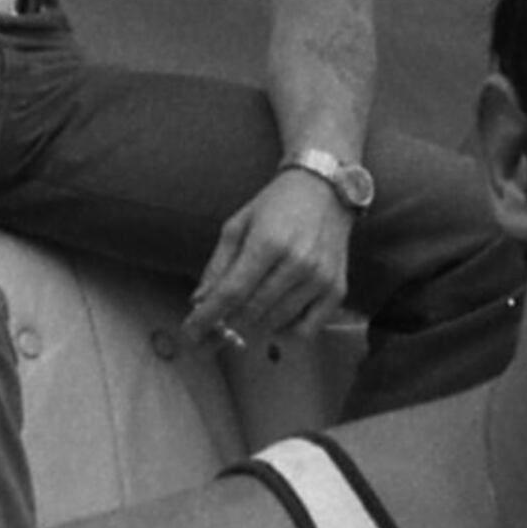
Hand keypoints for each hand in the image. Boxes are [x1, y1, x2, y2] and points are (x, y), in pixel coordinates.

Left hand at [185, 167, 354, 351]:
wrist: (324, 192)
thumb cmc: (275, 206)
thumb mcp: (237, 226)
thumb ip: (218, 266)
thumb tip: (199, 302)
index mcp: (268, 242)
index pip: (232, 292)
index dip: (207, 318)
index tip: (189, 335)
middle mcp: (298, 263)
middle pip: (252, 312)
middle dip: (226, 326)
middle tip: (211, 330)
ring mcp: (320, 279)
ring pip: (276, 323)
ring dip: (253, 326)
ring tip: (243, 314)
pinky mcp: (337, 290)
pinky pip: (306, 330)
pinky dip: (284, 332)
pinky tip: (273, 317)